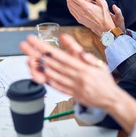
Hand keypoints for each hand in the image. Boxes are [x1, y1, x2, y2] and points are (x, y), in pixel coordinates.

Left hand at [20, 34, 135, 133]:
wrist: (111, 99)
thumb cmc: (104, 79)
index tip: (34, 41)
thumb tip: (64, 37)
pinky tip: (37, 74)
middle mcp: (76, 77)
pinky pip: (55, 87)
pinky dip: (45, 80)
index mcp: (82, 68)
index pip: (59, 55)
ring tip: (27, 58)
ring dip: (38, 67)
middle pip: (52, 64)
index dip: (44, 48)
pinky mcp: (71, 95)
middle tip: (24, 46)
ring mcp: (72, 87)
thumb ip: (79, 50)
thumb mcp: (96, 61)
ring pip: (51, 76)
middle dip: (36, 54)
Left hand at [66, 0, 124, 35]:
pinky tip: (71, 3)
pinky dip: (70, 6)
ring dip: (68, 0)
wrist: (104, 28)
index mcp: (86, 7)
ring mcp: (79, 17)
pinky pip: (72, 12)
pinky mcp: (79, 20)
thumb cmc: (105, 14)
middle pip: (70, 1)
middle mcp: (81, 12)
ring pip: (70, 7)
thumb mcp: (102, 2)